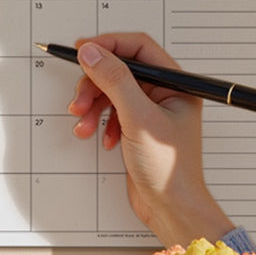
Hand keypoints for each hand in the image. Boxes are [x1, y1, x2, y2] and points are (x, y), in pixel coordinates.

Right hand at [68, 33, 234, 246]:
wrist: (171, 208)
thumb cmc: (169, 169)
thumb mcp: (138, 118)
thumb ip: (114, 81)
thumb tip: (92, 53)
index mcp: (176, 84)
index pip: (138, 49)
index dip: (108, 46)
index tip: (82, 50)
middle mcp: (165, 94)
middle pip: (120, 71)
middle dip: (95, 84)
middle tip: (79, 101)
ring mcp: (150, 112)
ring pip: (112, 92)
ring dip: (93, 106)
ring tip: (84, 124)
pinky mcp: (138, 129)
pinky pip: (111, 113)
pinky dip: (100, 122)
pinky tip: (101, 138)